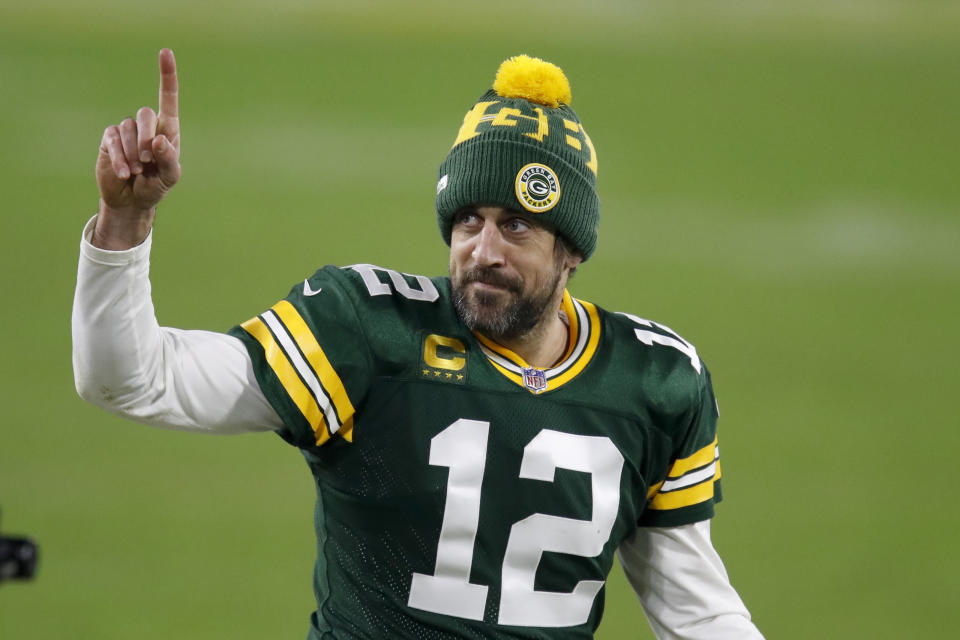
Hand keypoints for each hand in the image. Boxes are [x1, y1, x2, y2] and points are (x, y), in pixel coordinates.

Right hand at [93, 49, 180, 247]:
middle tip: (149, 161)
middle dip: (147, 138)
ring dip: (134, 154)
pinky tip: (124, 173)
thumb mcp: (170, 177)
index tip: (166, 52)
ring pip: (128, 130)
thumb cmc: (156, 185)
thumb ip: (168, 159)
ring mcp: (126, 131)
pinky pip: (113, 141)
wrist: (132, 201)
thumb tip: (158, 140)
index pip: (168, 98)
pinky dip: (120, 159)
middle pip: (146, 115)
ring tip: (137, 172)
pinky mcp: (109, 140)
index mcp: (167, 129)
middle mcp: (146, 126)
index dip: (167, 75)